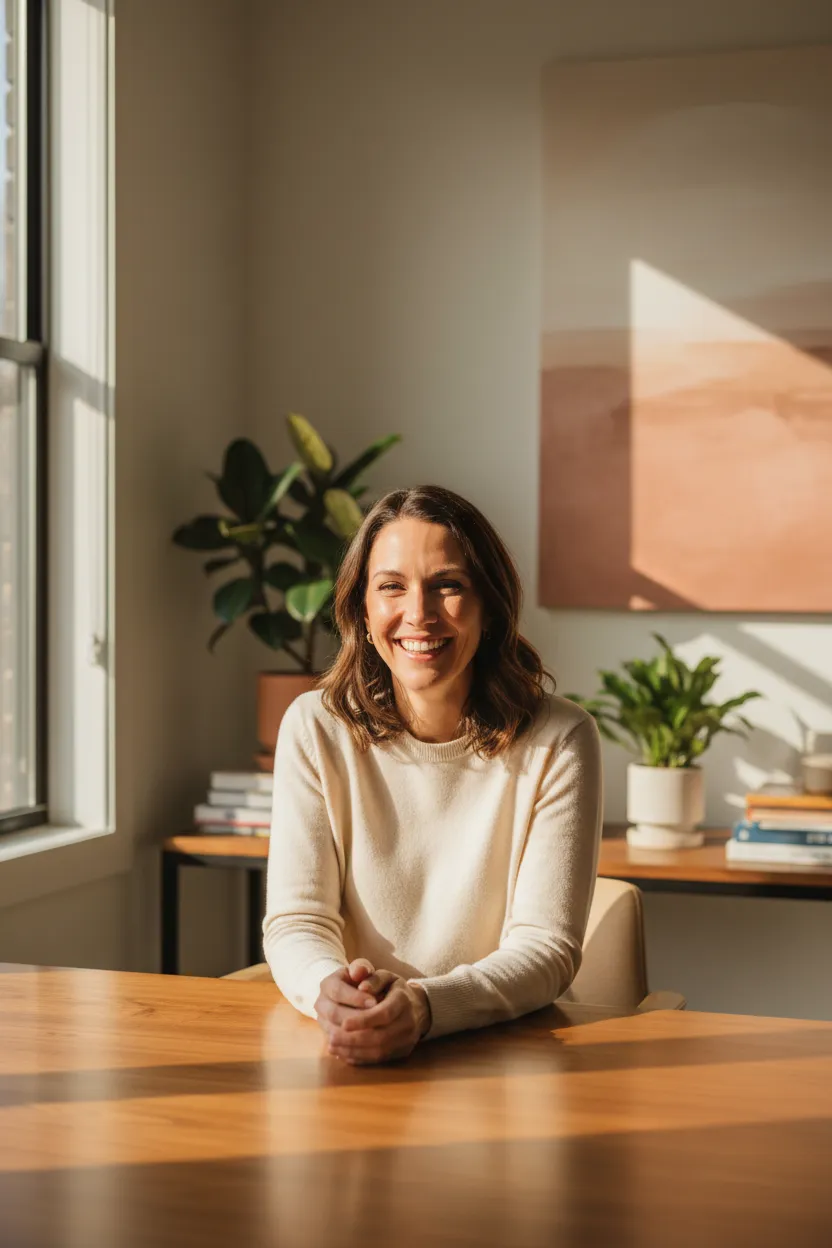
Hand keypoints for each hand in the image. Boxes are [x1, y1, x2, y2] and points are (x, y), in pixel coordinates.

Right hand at [314, 959, 381, 1037]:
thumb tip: (358, 972)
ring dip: (355, 1033)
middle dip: (356, 1017)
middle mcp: (321, 1003)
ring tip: (375, 1031)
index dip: (355, 997)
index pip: (337, 991)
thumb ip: (361, 967)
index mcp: (327, 984)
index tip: (374, 1001)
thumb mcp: (362, 970)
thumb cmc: (360, 981)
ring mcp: (322, 1021)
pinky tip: (370, 1043)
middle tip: (376, 1020)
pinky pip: (338, 1044)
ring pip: (334, 1031)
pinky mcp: (328, 1035)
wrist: (351, 996)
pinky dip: (353, 1045)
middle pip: (334, 1013)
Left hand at [316, 961, 431, 1065]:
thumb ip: (372, 978)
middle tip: (331, 1038)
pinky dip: (358, 1057)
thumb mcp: (386, 976)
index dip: (363, 1020)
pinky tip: (342, 1053)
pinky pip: (378, 1059)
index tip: (343, 1023)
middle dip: (353, 1039)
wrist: (417, 1008)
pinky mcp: (401, 1052)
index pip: (384, 1013)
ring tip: (332, 1046)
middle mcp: (408, 1022)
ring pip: (378, 1052)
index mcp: (403, 1000)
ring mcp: (406, 1040)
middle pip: (380, 1036)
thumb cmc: (394, 989)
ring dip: (352, 1050)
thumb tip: (361, 987)